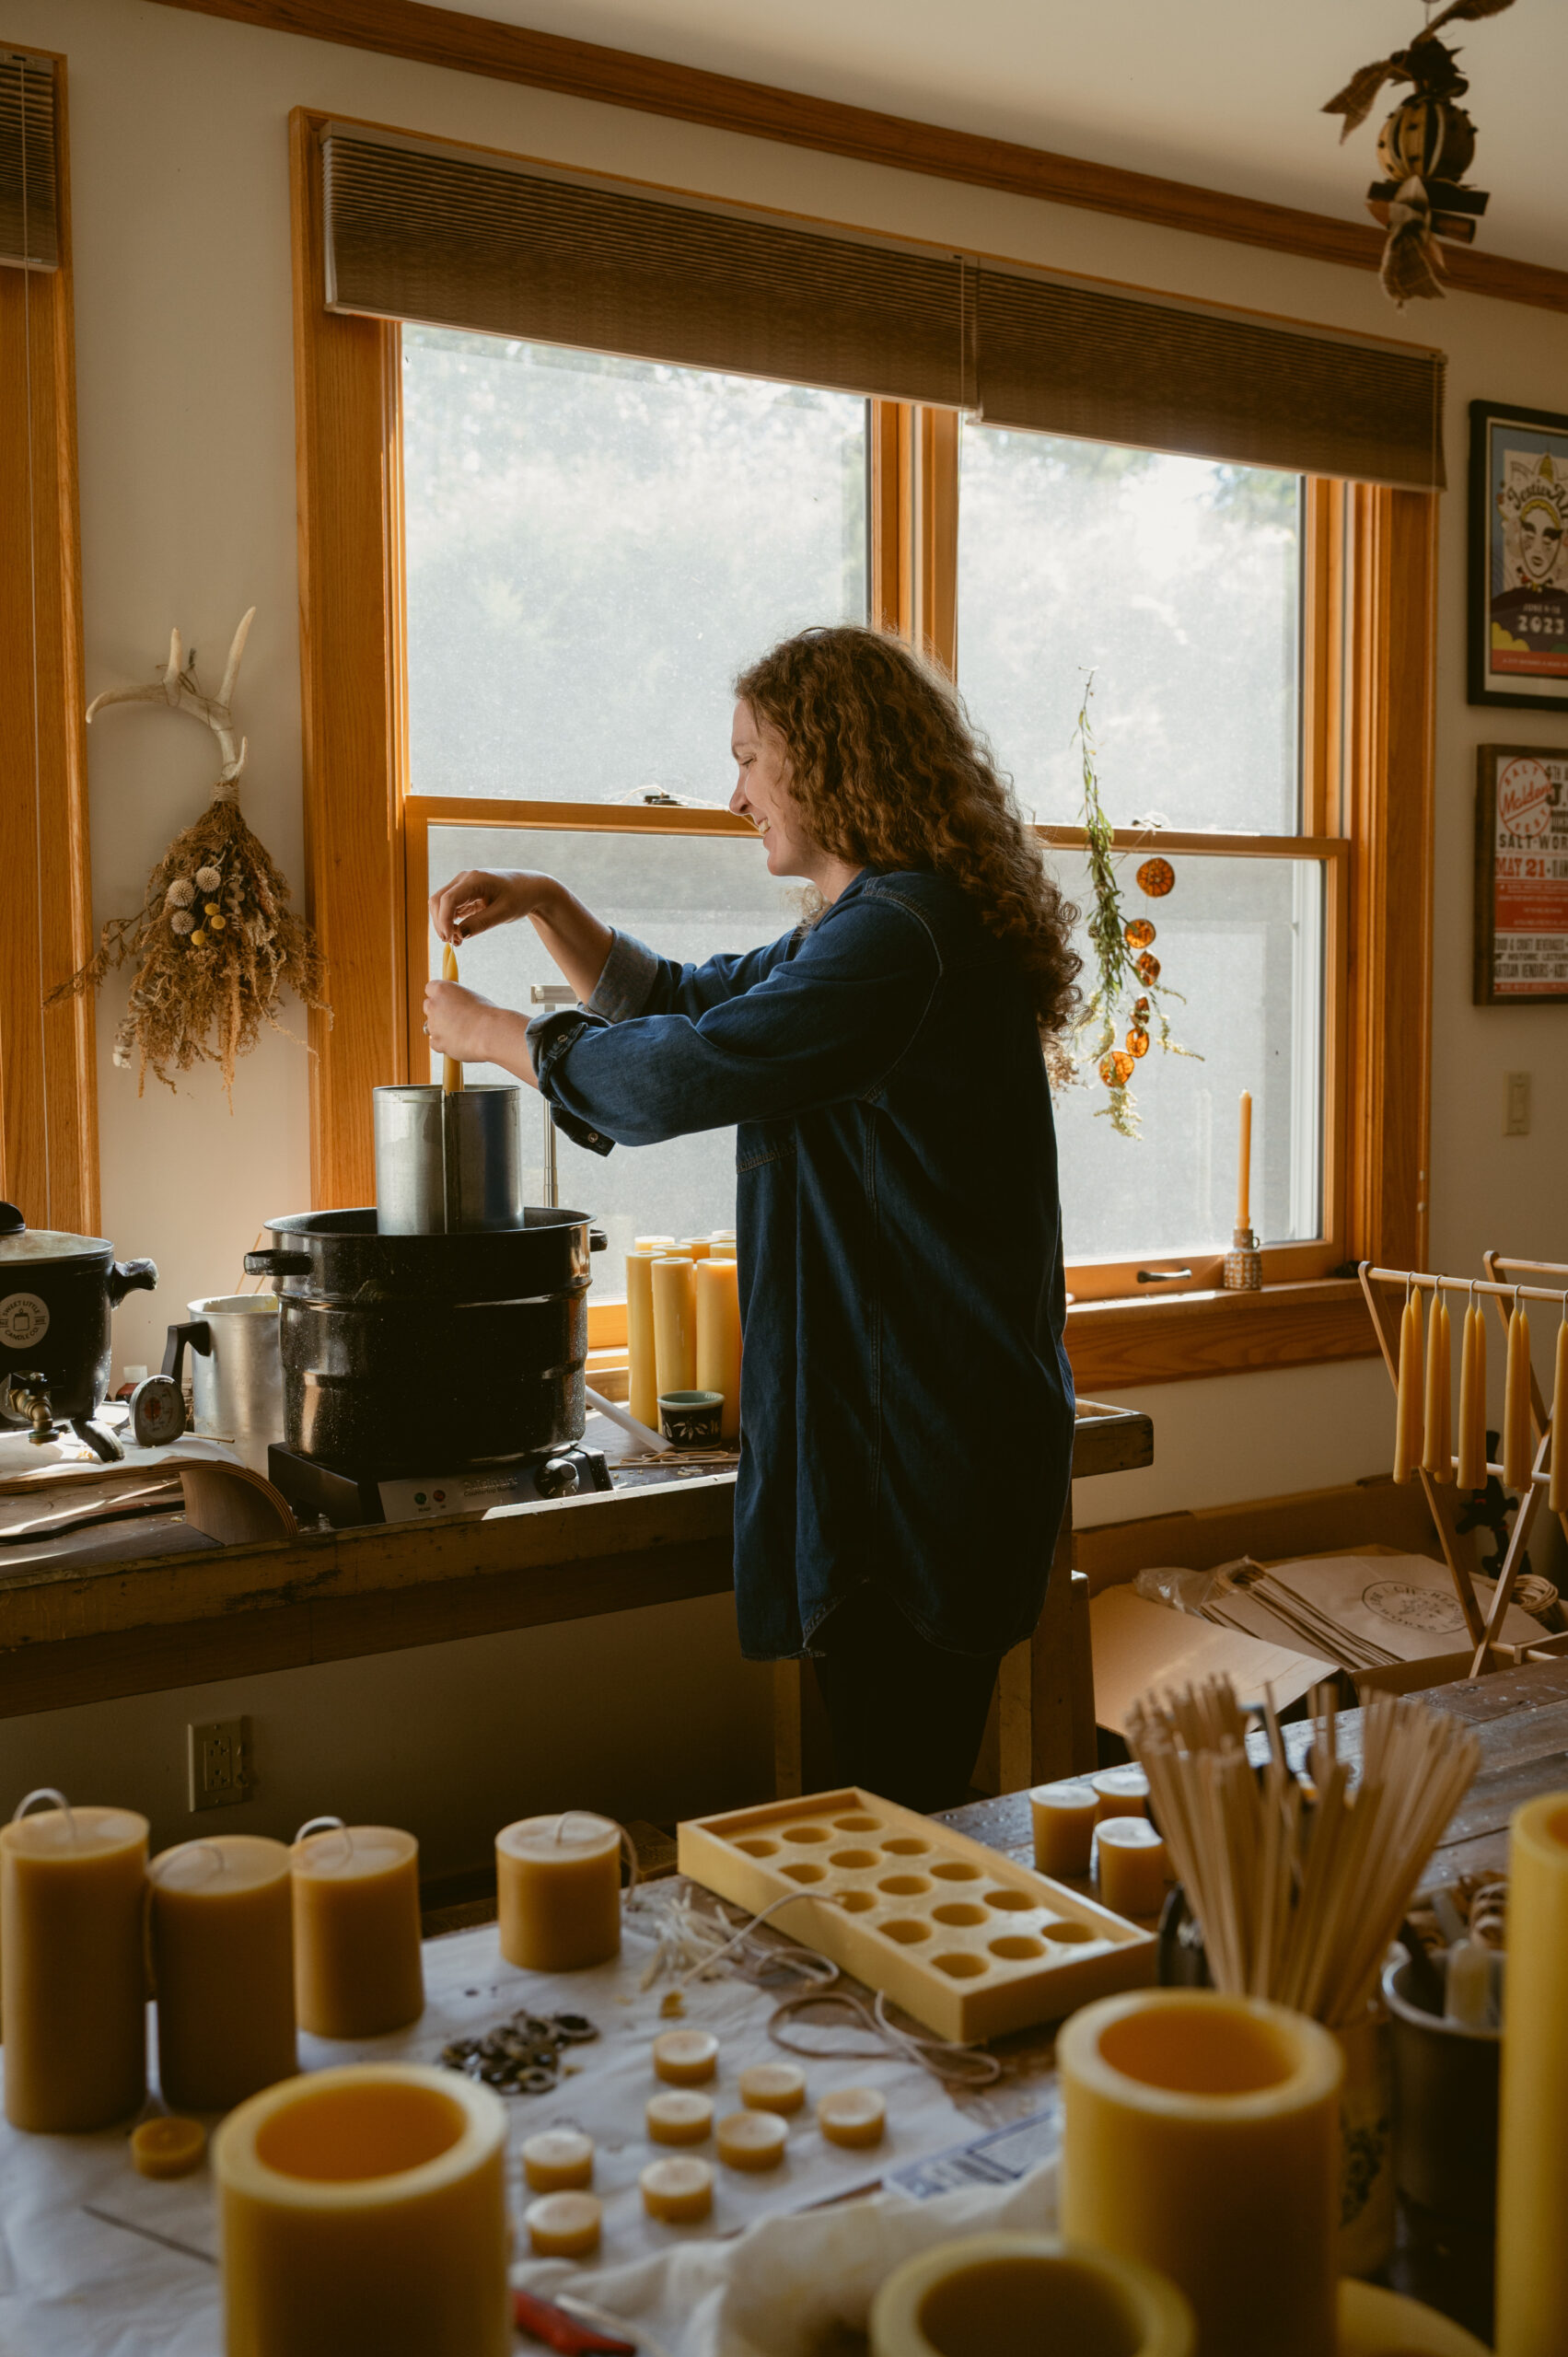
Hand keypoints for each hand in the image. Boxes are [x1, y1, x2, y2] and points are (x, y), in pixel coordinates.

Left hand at [424, 979, 501, 1066]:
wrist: (491, 1033)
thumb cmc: (487, 1015)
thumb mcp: (472, 998)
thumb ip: (457, 1000)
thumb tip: (453, 1005)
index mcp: (442, 989)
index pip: (431, 988)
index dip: (439, 995)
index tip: (446, 999)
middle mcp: (433, 1005)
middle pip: (428, 1006)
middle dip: (438, 1012)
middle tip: (454, 1017)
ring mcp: (433, 1025)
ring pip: (432, 1027)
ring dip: (443, 1029)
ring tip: (464, 1032)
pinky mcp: (436, 1042)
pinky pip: (436, 1043)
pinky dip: (445, 1044)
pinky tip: (461, 1042)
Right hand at [429, 868, 557, 944]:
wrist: (529, 889)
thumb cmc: (520, 897)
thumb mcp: (504, 913)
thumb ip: (481, 923)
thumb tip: (459, 934)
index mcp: (474, 879)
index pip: (448, 899)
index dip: (444, 920)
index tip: (449, 938)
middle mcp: (464, 879)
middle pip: (438, 901)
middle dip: (441, 923)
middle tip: (455, 943)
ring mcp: (462, 886)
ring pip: (440, 905)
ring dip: (444, 924)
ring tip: (459, 941)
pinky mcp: (463, 895)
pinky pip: (449, 909)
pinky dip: (450, 923)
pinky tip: (460, 935)